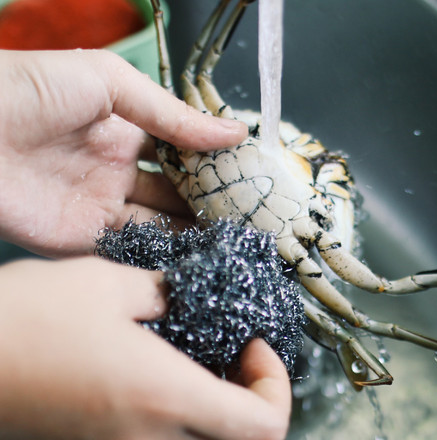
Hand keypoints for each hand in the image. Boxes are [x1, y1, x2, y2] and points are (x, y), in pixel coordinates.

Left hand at [0, 49, 247, 256]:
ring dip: (196, 229)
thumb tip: (234, 133)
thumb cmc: (27, 89)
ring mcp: (101, 205)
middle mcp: (116, 169)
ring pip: (162, 223)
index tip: (253, 172)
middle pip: (176, 190)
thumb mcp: (108, 82)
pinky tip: (200, 255)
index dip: (214, 160)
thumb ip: (172, 114)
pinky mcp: (82, 238)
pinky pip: (132, 249)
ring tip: (240, 235)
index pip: (181, 149)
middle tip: (254, 212)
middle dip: (212, 200)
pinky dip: (165, 253)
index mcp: (123, 128)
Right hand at [0, 258, 290, 439]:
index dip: (277, 385)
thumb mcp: (107, 284)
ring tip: (204, 361)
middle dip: (254, 399)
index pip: (263, 426)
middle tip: (238, 353)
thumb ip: (167, 290)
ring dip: (220, 410)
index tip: (255, 343)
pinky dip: (183, 417)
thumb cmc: (24, 322)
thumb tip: (195, 293)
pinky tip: (163, 374)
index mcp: (165, 398)